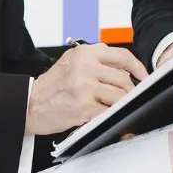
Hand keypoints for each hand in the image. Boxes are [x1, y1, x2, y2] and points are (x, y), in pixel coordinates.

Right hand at [26, 44, 149, 135]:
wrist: (29, 104)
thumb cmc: (51, 86)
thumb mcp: (72, 63)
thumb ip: (95, 61)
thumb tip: (125, 69)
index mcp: (85, 53)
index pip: (122, 56)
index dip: (138, 67)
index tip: (144, 76)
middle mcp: (85, 67)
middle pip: (124, 78)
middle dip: (129, 92)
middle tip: (127, 99)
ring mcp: (84, 87)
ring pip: (119, 96)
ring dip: (120, 105)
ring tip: (113, 108)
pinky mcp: (83, 106)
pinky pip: (108, 112)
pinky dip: (111, 118)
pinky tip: (106, 118)